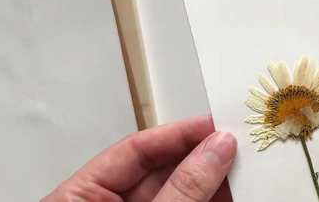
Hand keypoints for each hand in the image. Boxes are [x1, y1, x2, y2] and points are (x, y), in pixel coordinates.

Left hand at [42, 115, 236, 201]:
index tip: (214, 124)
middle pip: (161, 170)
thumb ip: (180, 189)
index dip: (178, 133)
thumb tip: (215, 150)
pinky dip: (209, 200)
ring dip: (211, 179)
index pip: (134, 150)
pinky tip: (230, 191)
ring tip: (241, 168)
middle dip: (201, 157)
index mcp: (77, 198)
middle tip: (235, 144)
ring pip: (179, 193)